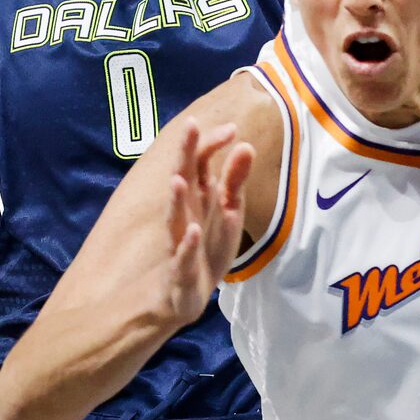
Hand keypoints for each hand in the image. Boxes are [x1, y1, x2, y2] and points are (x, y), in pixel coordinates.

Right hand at [162, 120, 254, 325]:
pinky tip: (192, 231)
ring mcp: (179, 241)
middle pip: (182, 178)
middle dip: (185, 154)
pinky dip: (186, 245)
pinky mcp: (180, 270)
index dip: (212, 144)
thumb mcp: (228, 210)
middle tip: (190, 125)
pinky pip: (182, 257)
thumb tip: (245, 143)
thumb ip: (235, 180)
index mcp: (197, 196)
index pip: (200, 162)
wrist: (187, 293)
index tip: (232, 129)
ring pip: (174, 217)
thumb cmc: (208, 245)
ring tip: (178, 179)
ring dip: (176, 199)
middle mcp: (185, 213)